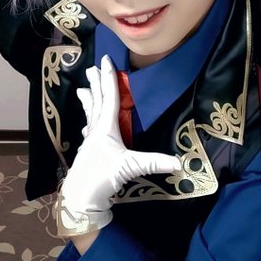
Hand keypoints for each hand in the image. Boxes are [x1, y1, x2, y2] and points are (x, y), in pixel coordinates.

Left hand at [57, 55, 180, 235]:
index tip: (105, 62)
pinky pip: (89, 130)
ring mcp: (90, 141)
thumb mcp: (131, 168)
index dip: (109, 79)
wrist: (79, 198)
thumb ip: (155, 162)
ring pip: (90, 115)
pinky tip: (87, 126)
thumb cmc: (102, 177)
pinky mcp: (87, 152)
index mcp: (106, 128)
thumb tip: (180, 162)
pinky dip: (89, 122)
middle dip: (96, 85)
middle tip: (91, 68)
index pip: (109, 98)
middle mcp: (96, 131)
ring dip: (89, 100)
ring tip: (82, 89)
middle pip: (97, 102)